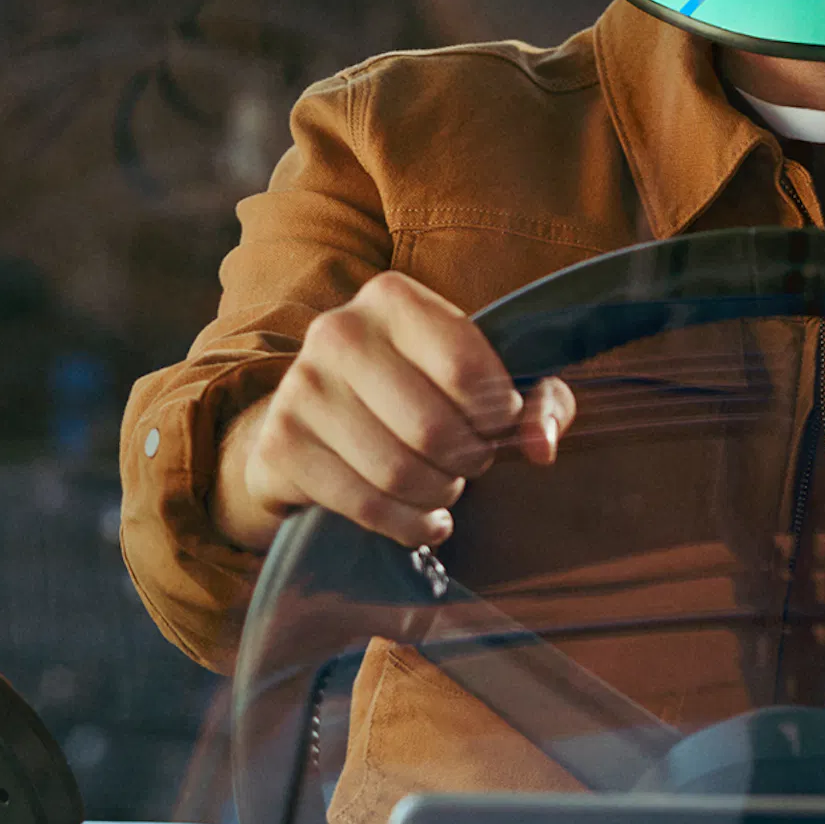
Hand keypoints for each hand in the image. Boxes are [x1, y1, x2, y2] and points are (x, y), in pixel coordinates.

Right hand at [214, 272, 575, 548]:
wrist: (316, 418)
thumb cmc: (418, 390)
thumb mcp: (481, 379)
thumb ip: (537, 400)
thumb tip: (543, 444)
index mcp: (392, 297)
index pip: (465, 368)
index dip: (497, 413)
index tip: (497, 424)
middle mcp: (338, 332)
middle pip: (432, 429)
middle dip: (468, 460)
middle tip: (471, 461)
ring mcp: (301, 388)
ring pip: (398, 472)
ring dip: (440, 494)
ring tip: (445, 486)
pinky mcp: (281, 444)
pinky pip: (365, 505)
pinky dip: (408, 525)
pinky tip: (423, 520)